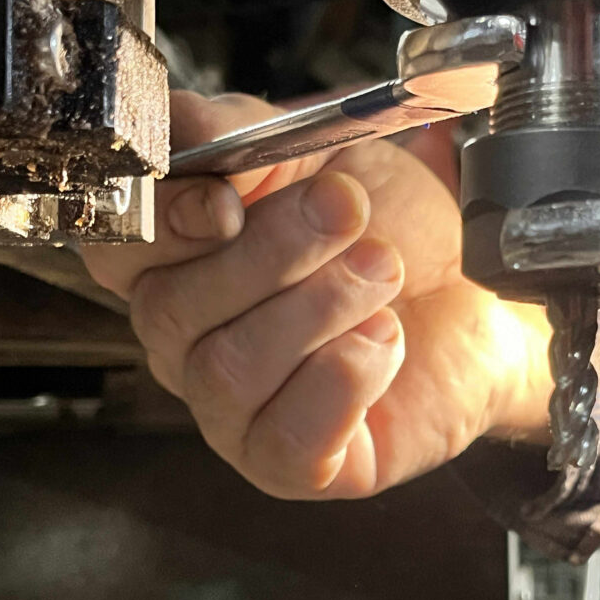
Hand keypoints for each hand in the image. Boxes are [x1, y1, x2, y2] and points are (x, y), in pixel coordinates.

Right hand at [82, 91, 551, 499]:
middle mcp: (193, 346)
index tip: (232, 202)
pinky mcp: (293, 465)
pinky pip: (283, 440)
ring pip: (228, 371)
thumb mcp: (324, 155)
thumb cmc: (400, 232)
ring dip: (319, 307)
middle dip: (272, 254)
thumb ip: (244, 136)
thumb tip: (187, 134)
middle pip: (172, 311)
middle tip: (349, 215)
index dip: (165, 225)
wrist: (481, 298)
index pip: (118, 251)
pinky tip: (382, 340)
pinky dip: (341, 380)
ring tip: (383, 273)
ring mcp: (236, 414)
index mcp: (182, 266)